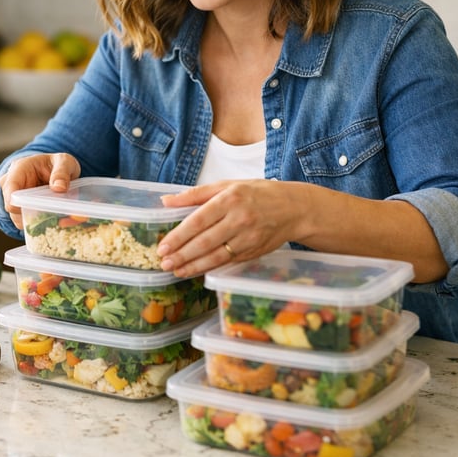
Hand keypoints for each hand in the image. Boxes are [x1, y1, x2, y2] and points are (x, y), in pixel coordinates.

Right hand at [0, 153, 80, 228]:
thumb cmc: (56, 164)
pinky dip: (36, 224)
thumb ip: (62, 172)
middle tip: (50, 216)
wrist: (54, 170)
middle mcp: (11, 184)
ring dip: (34, 221)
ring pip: (17, 217)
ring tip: (53, 217)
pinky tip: (49, 219)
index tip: (32, 210)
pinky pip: (24, 222)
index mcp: (19, 169)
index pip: (9, 188)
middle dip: (29, 214)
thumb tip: (59, 188)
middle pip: (11, 206)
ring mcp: (13, 198)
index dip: (16, 203)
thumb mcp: (64, 162)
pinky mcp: (19, 209)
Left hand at [156, 179, 296, 277]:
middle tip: (164, 263)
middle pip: (205, 241)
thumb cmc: (257, 193)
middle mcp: (239, 219)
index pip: (198, 221)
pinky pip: (228, 261)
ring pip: (216, 256)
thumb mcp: (227, 185)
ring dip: (194, 266)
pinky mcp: (253, 251)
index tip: (164, 246)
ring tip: (176, 271)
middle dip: (182, 254)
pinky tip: (196, 270)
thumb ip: (195, 194)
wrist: (293, 208)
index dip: (179, 236)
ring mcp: (248, 238)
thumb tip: (166, 201)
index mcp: (230, 199)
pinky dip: (210, 267)